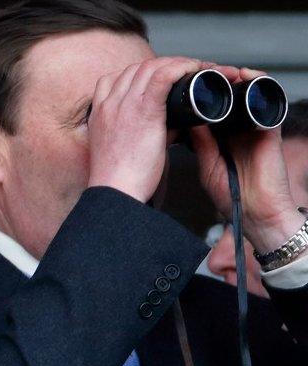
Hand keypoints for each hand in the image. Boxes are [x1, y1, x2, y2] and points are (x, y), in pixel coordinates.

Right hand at [87, 57, 212, 201]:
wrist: (115, 192)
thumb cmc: (121, 178)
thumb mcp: (124, 148)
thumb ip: (146, 129)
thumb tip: (175, 123)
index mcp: (100, 112)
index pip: (119, 78)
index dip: (144, 73)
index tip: (163, 78)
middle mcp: (109, 103)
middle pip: (138, 68)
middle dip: (166, 64)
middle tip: (188, 71)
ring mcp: (124, 104)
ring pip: (152, 66)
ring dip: (178, 63)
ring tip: (198, 70)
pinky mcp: (144, 110)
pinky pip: (164, 76)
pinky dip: (181, 67)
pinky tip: (195, 69)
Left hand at [190, 67, 303, 252]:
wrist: (256, 212)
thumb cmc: (231, 194)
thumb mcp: (206, 164)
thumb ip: (199, 141)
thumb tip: (184, 119)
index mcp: (220, 135)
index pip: (207, 107)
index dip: (196, 94)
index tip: (180, 85)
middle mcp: (237, 127)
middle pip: (226, 95)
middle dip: (214, 81)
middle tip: (197, 70)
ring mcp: (254, 125)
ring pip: (245, 92)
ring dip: (234, 77)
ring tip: (220, 69)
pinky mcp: (270, 127)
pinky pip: (267, 99)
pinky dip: (259, 84)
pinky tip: (246, 75)